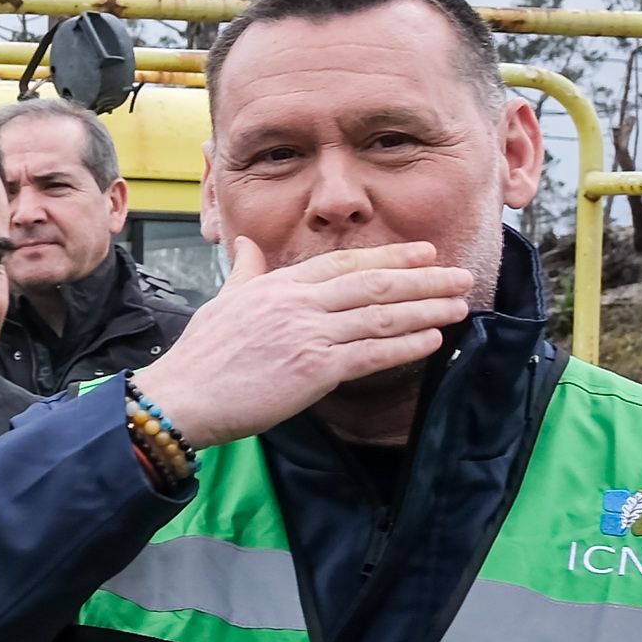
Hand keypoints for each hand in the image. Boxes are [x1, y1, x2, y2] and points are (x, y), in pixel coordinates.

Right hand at [127, 238, 471, 449]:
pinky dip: (407, 345)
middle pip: (374, 283)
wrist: (181, 397)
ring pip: (382, 315)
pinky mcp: (315, 369)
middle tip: (459, 275)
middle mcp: (299, 303)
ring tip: (460, 304)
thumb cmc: (198, 357)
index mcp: (278, 285)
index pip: (344, 263)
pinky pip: (373, 353)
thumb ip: (245, 272)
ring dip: (427, 309)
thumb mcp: (222, 302)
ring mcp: (309, 334)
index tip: (423, 253)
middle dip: (423, 278)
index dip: (389, 256)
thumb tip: (249, 245)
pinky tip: (433, 340)